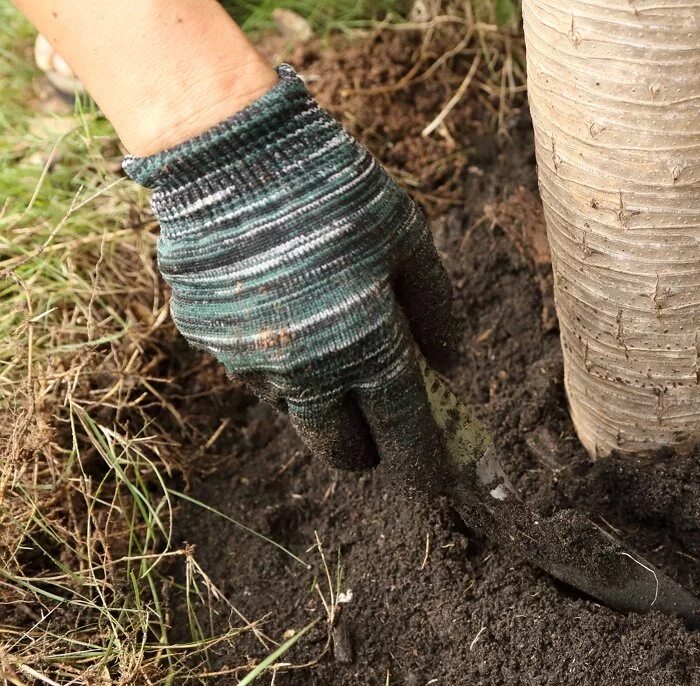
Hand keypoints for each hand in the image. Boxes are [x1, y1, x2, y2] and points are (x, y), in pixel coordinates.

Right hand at [125, 66, 458, 488]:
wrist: (228, 153)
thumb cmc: (334, 190)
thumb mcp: (407, 239)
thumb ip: (435, 309)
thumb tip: (452, 366)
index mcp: (367, 347)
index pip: (403, 427)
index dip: (422, 459)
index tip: (435, 480)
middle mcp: (307, 370)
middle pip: (340, 444)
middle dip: (364, 451)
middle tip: (378, 439)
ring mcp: (250, 359)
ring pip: (294, 409)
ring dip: (319, 402)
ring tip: (333, 363)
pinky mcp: (208, 339)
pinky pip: (254, 370)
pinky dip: (278, 362)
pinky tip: (285, 320)